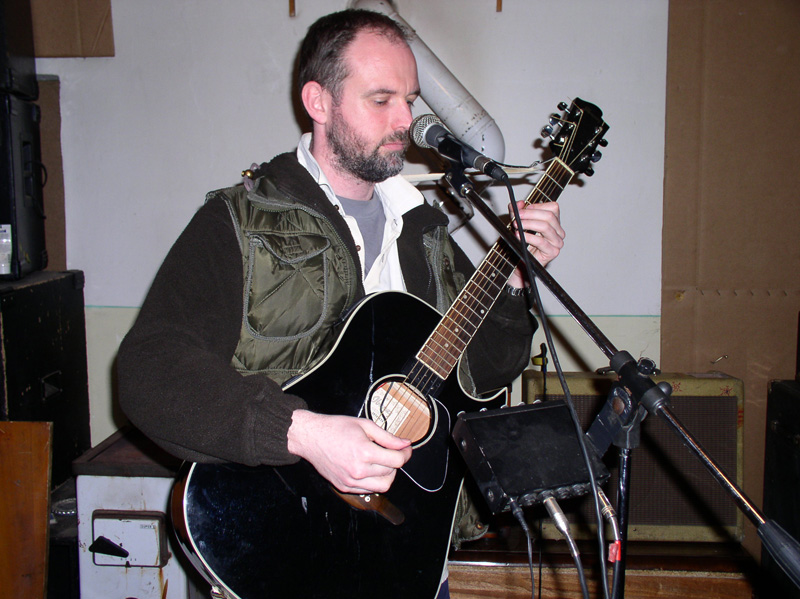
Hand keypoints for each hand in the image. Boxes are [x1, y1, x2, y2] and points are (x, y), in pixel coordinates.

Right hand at [287, 409, 412, 493]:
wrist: (310, 437)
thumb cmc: (335, 428)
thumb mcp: (365, 425)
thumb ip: (387, 437)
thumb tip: (405, 444)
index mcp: (364, 452)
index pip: (397, 460)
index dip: (406, 454)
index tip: (406, 449)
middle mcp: (358, 470)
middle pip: (391, 474)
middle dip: (396, 463)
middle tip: (393, 453)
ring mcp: (350, 481)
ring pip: (382, 487)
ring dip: (387, 475)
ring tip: (382, 463)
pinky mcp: (344, 487)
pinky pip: (367, 490)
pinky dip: (373, 481)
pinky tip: (370, 469)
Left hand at [507, 201, 564, 287]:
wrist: (522, 262)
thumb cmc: (523, 243)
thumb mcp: (518, 223)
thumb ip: (517, 211)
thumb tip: (519, 203)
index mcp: (555, 223)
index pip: (553, 208)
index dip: (537, 207)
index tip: (522, 210)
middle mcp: (559, 231)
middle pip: (549, 216)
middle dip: (530, 214)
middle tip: (517, 216)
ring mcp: (558, 242)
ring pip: (545, 227)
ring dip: (528, 224)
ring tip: (517, 226)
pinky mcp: (553, 252)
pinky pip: (541, 242)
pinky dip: (528, 237)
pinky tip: (520, 236)